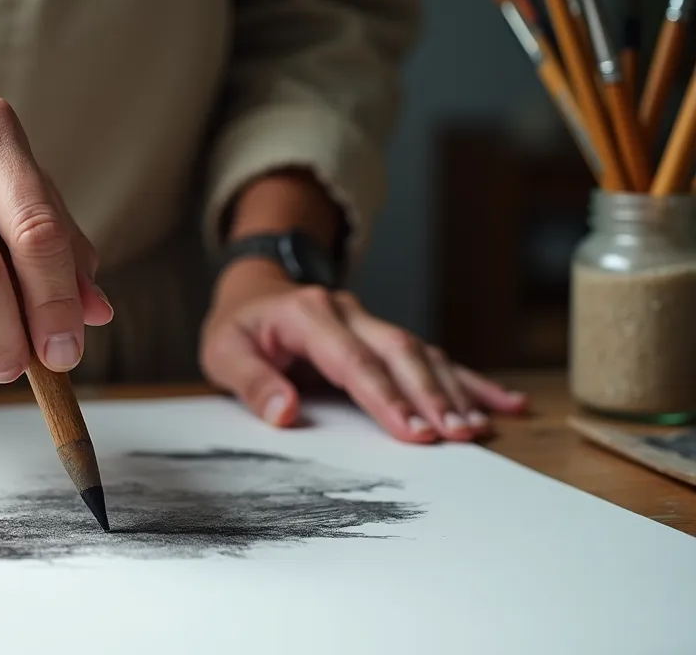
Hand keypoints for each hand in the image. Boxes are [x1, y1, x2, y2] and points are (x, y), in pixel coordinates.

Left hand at [200, 261, 526, 441]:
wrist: (252, 293)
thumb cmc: (237, 329)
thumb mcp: (223, 354)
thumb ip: (252, 382)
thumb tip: (284, 414)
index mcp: (307, 314)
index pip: (352, 359)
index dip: (385, 396)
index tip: (414, 432)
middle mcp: (348, 312)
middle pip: (399, 352)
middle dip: (431, 394)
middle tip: (458, 434)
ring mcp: (372, 322)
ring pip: (422, 353)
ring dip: (454, 391)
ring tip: (480, 428)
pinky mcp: (385, 338)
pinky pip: (433, 357)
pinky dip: (468, 381)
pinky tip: (504, 403)